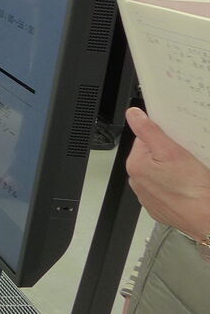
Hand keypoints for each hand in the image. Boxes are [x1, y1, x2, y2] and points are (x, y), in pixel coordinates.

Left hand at [125, 107, 209, 239]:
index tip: (176, 144)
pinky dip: (176, 186)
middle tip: (186, 161)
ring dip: (173, 171)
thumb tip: (133, 114)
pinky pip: (167, 189)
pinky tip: (188, 187)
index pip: (144, 140)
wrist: (207, 220)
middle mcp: (137, 182)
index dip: (163, 139)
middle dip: (168, 155)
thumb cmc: (193, 190)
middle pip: (152, 157)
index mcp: (135, 165)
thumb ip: (149, 131)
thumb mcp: (172, 152)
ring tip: (189, 176)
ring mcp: (149, 197)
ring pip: (161, 173)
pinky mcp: (161, 207)